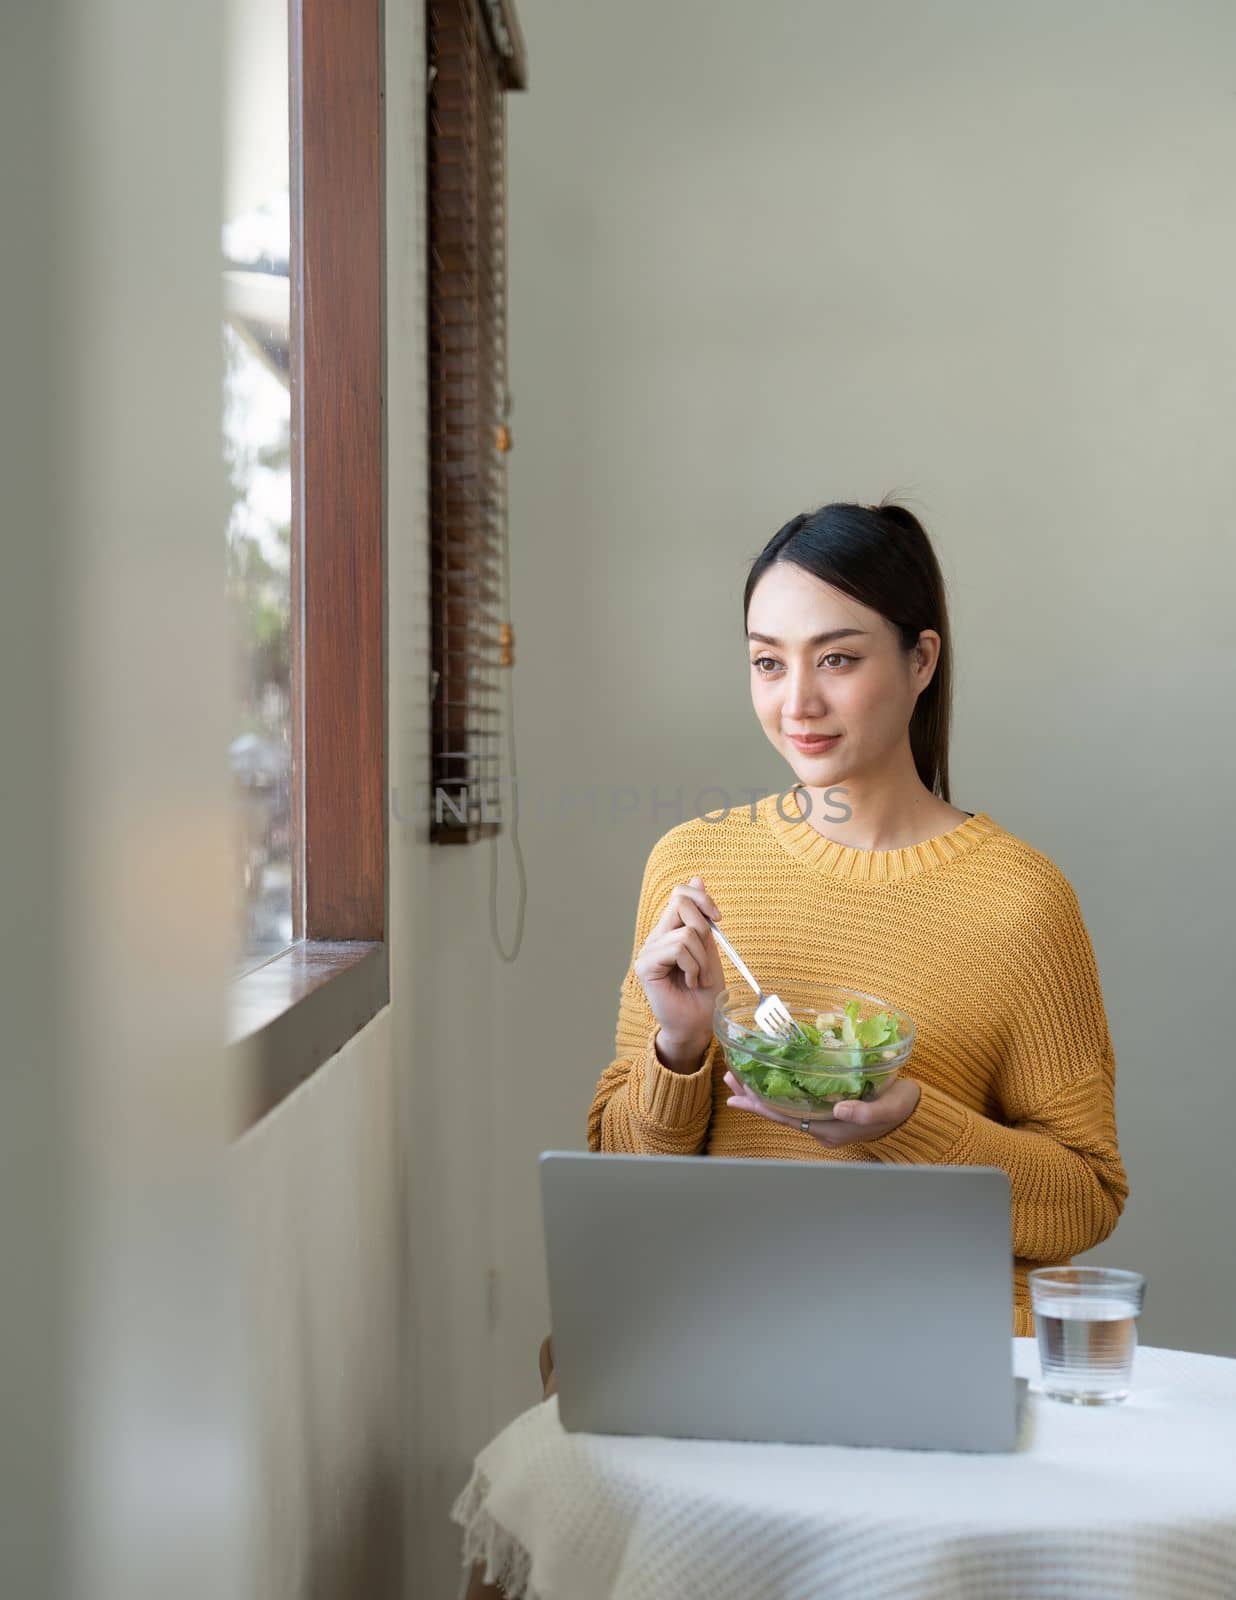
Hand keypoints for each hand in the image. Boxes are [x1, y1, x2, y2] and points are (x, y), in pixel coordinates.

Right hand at [633, 875, 725, 1049]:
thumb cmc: (705, 992)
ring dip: (702, 959)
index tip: (718, 919)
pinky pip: (677, 949)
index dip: (702, 898)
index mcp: (671, 929)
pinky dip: (693, 966)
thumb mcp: (710, 949)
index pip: (680, 893)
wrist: (698, 1025)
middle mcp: (656, 936)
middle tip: (708, 957)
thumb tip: (697, 878)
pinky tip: (690, 982)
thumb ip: (702, 918)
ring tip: (699, 978)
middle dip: (705, 929)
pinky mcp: (645, 964)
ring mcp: (648, 950)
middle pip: (680, 903)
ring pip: (685, 932)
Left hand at [723, 1070, 921, 1147]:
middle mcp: (822, 1127)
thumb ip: (864, 1111)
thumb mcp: (886, 1108)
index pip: (787, 1117)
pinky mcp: (832, 1110)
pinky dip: (781, 1092)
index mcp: (831, 1129)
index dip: (762, 1106)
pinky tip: (772, 1081)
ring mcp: (826, 1120)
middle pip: (780, 1112)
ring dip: (763, 1094)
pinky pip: (798, 1102)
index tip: (740, 1094)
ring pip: (786, 1107)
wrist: (915, 1114)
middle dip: (754, 1097)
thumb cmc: (901, 1109)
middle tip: (730, 1078)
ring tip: (740, 1079)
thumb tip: (838, 1109)